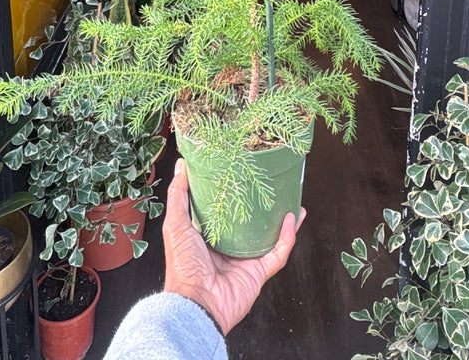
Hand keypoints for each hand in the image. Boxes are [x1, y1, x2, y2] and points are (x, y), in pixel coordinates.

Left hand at [163, 158, 305, 334]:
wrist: (196, 304)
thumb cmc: (183, 266)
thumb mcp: (176, 224)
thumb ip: (179, 196)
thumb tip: (181, 166)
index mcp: (208, 237)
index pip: (224, 212)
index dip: (234, 195)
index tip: (242, 175)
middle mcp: (229, 248)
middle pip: (251, 224)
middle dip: (263, 207)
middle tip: (273, 186)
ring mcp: (245, 260)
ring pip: (270, 236)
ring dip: (282, 220)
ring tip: (292, 201)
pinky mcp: (259, 272)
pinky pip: (278, 252)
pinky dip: (287, 237)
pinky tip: (292, 219)